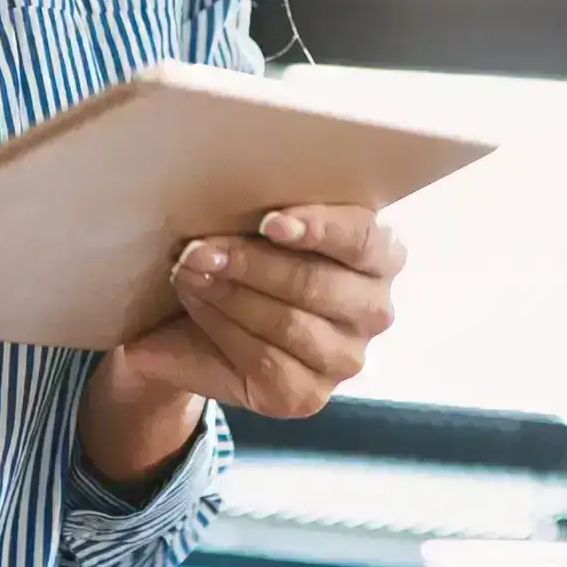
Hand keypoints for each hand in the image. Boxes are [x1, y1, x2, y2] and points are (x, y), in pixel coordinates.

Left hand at [107, 200, 404, 423]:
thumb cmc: (242, 262)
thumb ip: (265, 210)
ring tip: (187, 271)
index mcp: (380, 255)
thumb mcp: (258, 228)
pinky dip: (222, 326)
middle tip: (197, 247)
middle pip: (317, 284)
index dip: (319, 228)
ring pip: (289, 324)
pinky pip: (265, 360)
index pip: (362, 239)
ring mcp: (345, 359)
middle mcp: (374, 310)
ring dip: (230, 294)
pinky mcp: (307, 396)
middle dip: (251, 262)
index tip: (270, 221)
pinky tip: (197, 303)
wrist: (198, 328)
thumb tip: (237, 170)